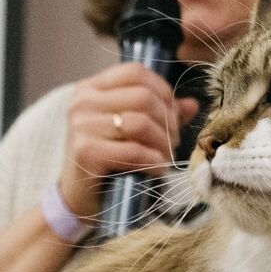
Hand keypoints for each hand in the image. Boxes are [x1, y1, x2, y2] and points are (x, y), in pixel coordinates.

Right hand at [60, 63, 200, 217]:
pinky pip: (134, 151)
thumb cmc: (107, 162)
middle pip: (143, 97)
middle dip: (168, 121)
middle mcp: (82, 102)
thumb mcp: (132, 132)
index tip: (172, 114)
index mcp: (90, 89)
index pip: (136, 72)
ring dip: (163, 143)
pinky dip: (154, 161)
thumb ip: (160, 114)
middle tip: (172, 141)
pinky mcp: (86, 152)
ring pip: (141, 123)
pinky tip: (157, 170)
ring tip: (165, 156)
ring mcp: (81, 126)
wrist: (78, 198)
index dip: (163, 91)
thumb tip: (192, 104)